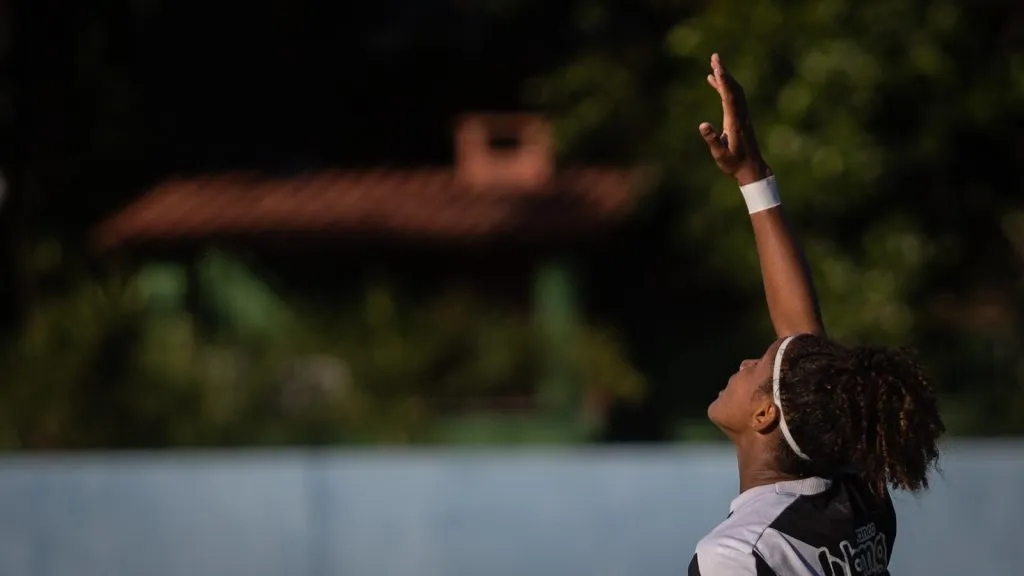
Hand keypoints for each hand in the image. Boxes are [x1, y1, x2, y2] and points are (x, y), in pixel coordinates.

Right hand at [698, 53, 770, 185]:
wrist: (752, 169)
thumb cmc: (734, 164)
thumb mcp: (720, 155)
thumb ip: (712, 140)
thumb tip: (702, 125)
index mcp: (735, 122)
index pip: (729, 97)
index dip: (723, 81)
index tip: (717, 67)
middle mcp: (740, 115)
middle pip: (733, 88)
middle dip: (724, 72)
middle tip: (715, 57)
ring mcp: (742, 115)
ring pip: (735, 90)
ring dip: (725, 76)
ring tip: (714, 63)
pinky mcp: (740, 117)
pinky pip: (733, 96)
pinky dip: (724, 86)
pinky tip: (714, 81)